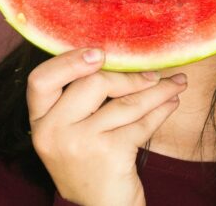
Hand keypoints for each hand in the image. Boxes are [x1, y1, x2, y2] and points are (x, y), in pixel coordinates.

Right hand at [27, 48, 186, 205]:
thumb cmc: (90, 161)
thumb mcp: (70, 132)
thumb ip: (78, 99)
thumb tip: (117, 54)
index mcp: (40, 122)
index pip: (40, 80)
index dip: (69, 61)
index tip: (99, 53)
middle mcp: (54, 133)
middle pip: (91, 84)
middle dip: (128, 75)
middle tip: (153, 73)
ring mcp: (81, 144)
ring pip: (125, 102)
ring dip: (157, 90)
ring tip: (175, 83)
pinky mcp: (110, 154)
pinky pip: (142, 122)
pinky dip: (161, 109)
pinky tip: (171, 102)